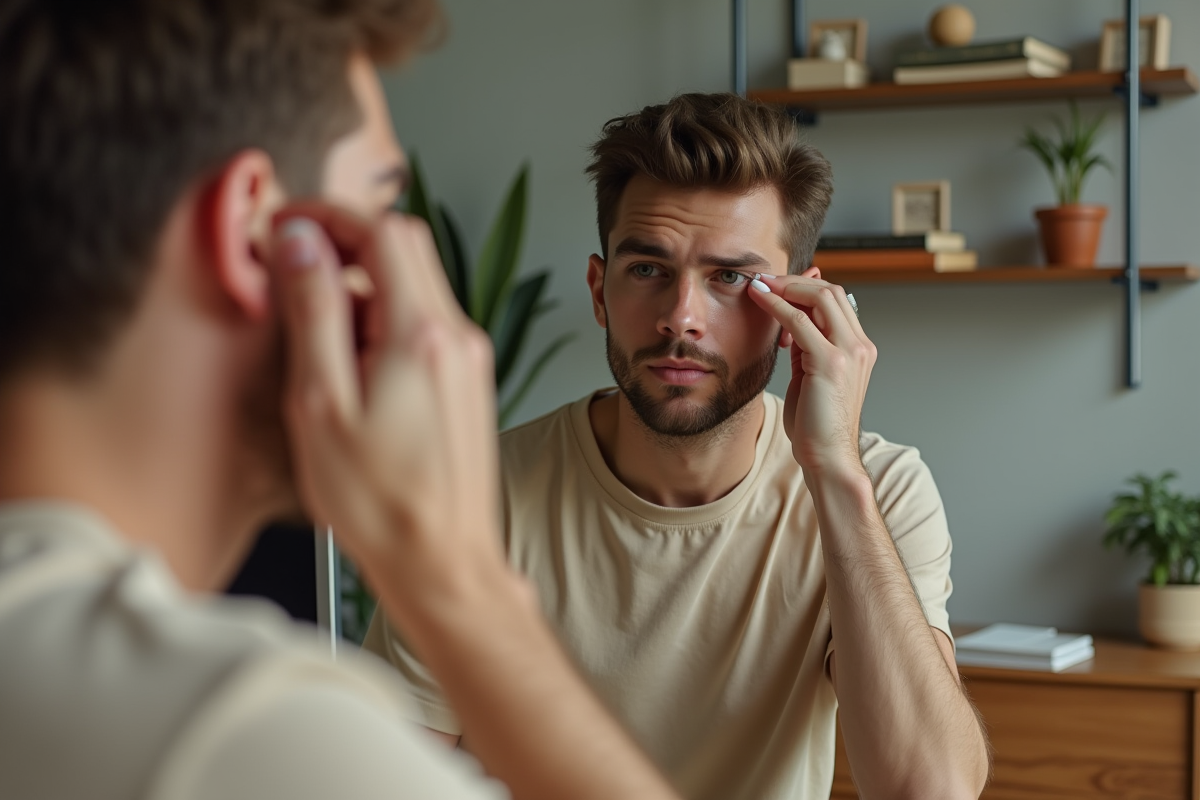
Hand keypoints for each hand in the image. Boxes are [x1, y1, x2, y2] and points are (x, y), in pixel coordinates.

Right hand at [268, 203, 505, 619]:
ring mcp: (468, 357)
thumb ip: (313, 313)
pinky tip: (352, 366)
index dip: (328, 215)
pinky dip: (383, 319)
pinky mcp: (466, 379)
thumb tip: (300, 243)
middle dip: (344, 242)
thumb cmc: (380, 503)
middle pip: (404, 246)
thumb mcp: (322, 404)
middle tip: (293, 268)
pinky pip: (423, 321)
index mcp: (420, 334)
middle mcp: (456, 336)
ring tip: (318, 338)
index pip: (382, 230)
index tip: (286, 225)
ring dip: (362, 285)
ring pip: (414, 283)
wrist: (442, 560)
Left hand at [747, 274, 875, 473]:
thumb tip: (790, 323)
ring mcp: (849, 352)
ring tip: (760, 285)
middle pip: (831, 292)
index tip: (777, 285)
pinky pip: (800, 322)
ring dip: (786, 287)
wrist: (828, 456)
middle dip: (795, 281)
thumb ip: (806, 348)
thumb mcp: (811, 376)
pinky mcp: (830, 362)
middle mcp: (859, 346)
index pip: (836, 301)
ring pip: (820, 298)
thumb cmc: (816, 424)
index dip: (805, 288)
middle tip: (766, 280)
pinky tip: (760, 300)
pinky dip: (778, 306)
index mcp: (858, 348)